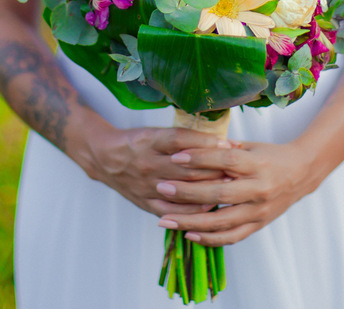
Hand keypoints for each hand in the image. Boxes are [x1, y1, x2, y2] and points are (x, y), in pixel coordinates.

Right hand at [82, 125, 234, 217]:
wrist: (106, 159)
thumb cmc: (138, 142)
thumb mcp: (156, 132)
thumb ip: (184, 138)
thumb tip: (220, 140)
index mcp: (151, 141)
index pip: (182, 140)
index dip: (206, 142)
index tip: (228, 144)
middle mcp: (149, 163)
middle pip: (187, 168)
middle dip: (215, 168)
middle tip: (238, 169)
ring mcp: (147, 185)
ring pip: (183, 190)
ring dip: (208, 189)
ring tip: (230, 188)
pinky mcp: (146, 202)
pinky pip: (173, 210)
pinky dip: (193, 210)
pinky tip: (210, 207)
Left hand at [153, 140, 317, 245]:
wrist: (302, 173)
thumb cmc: (271, 156)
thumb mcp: (251, 145)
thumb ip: (224, 148)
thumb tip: (192, 145)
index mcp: (257, 164)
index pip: (225, 160)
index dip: (199, 159)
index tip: (175, 157)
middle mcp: (259, 189)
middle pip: (220, 194)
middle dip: (188, 193)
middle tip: (162, 188)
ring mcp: (259, 210)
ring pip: (222, 221)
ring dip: (191, 222)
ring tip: (165, 219)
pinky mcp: (259, 225)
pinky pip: (232, 237)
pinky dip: (209, 239)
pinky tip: (189, 234)